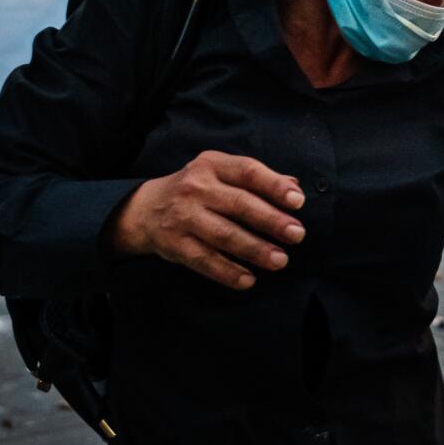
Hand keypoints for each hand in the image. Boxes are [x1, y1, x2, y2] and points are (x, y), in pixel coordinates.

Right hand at [106, 150, 305, 289]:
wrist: (145, 209)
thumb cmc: (197, 189)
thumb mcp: (221, 173)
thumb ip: (256, 179)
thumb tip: (295, 185)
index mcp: (212, 164)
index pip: (248, 171)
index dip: (274, 186)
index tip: (298, 201)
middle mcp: (196, 187)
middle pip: (239, 204)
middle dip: (271, 221)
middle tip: (297, 234)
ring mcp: (183, 216)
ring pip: (224, 235)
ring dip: (255, 250)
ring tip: (280, 260)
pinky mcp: (174, 244)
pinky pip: (205, 260)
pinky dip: (228, 272)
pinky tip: (248, 280)